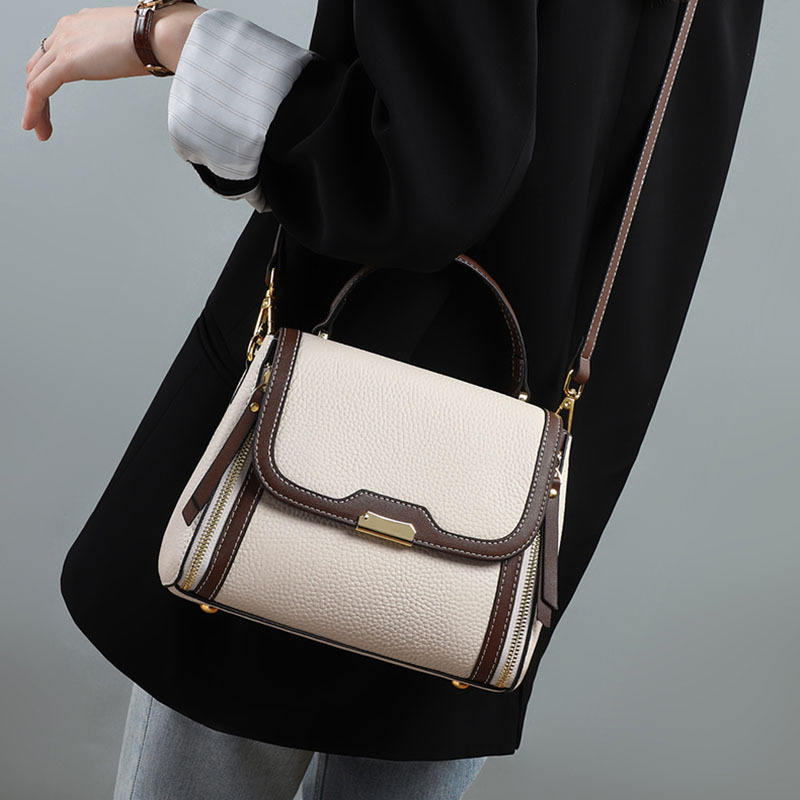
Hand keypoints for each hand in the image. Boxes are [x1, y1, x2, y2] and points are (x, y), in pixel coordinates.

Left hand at [22, 4, 205, 140]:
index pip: (51, 54)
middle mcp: (65, 31)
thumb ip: (116, 54)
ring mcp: (64, 44)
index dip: (47, 79)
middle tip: (42, 121)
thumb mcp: (126, 46)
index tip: (52, 100)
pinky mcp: (67, 62)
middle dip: (36, 96)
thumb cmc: (152, 38)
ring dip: (35, 108)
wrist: (155, 33)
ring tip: (41, 130)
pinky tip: (35, 125)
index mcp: (78, 26)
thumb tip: (127, 63)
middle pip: (38, 67)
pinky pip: (40, 89)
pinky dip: (34, 109)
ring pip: (36, 80)